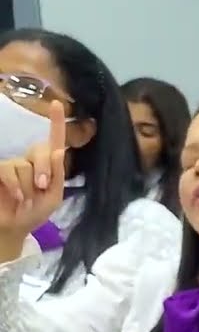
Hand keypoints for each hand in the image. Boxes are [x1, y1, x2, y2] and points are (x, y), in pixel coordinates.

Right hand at [0, 101, 67, 257]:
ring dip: (27, 185)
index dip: (55, 122)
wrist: (13, 227)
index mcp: (48, 166)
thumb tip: (59, 151)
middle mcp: (29, 161)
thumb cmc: (35, 213)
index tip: (58, 104)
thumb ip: (57, 175)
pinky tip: (16, 196)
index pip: (52, 141)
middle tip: (43, 188)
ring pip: (23, 165)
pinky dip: (14, 185)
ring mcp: (11, 164)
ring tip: (25, 200)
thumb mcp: (53, 197)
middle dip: (45, 170)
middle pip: (40, 151)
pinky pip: (7, 170)